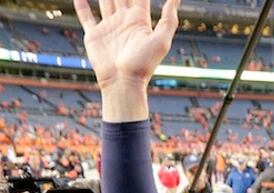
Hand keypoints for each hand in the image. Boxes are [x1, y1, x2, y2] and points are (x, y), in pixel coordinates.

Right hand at [74, 0, 179, 120]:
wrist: (123, 82)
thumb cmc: (144, 64)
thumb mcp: (162, 40)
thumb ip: (169, 19)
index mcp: (139, 20)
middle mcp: (124, 20)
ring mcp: (108, 27)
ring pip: (105, 1)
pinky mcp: (94, 35)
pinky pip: (86, 16)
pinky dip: (82, 5)